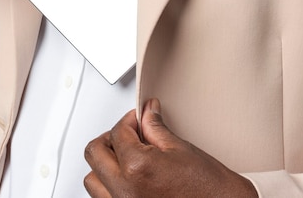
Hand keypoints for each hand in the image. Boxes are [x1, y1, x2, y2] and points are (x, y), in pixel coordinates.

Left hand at [84, 98, 257, 197]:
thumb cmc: (210, 189)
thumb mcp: (181, 149)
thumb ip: (155, 128)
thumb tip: (146, 112)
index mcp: (137, 168)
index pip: (118, 132)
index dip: (130, 119)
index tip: (139, 118)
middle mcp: (124, 191)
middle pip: (95, 153)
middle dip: (110, 138)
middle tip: (128, 133)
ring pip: (92, 179)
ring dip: (104, 164)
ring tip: (125, 157)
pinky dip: (108, 185)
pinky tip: (126, 178)